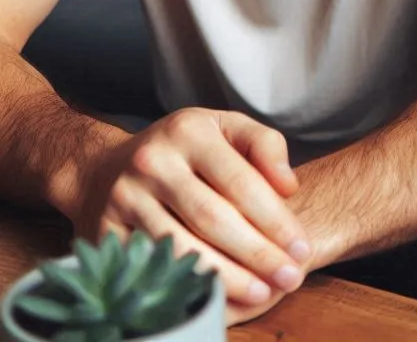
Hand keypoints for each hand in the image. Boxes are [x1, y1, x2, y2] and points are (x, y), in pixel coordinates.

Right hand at [70, 108, 312, 316]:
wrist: (103, 169)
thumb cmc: (183, 151)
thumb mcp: (225, 128)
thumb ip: (264, 146)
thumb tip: (289, 186)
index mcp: (188, 131)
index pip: (241, 181)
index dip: (275, 219)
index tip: (302, 247)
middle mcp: (152, 162)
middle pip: (212, 218)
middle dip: (257, 252)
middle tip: (291, 277)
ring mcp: (124, 199)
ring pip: (182, 248)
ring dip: (226, 277)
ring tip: (263, 293)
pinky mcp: (104, 235)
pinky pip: (152, 268)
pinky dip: (186, 286)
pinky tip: (217, 299)